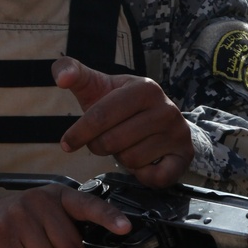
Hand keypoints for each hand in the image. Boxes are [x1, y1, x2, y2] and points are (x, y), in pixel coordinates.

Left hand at [54, 56, 193, 187]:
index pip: (101, 116)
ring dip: (121, 158)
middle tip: (104, 141)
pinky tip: (142, 162)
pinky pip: (155, 177)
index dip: (78, 133)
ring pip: (130, 160)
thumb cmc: (118, 103)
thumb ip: (71, 71)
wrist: (158, 118)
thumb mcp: (95, 84)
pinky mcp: (185, 155)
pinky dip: (143, 175)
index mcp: (145, 88)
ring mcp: (178, 133)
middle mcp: (167, 109)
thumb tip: (63, 78)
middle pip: (113, 141)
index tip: (66, 143)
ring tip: (126, 145)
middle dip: (99, 146)